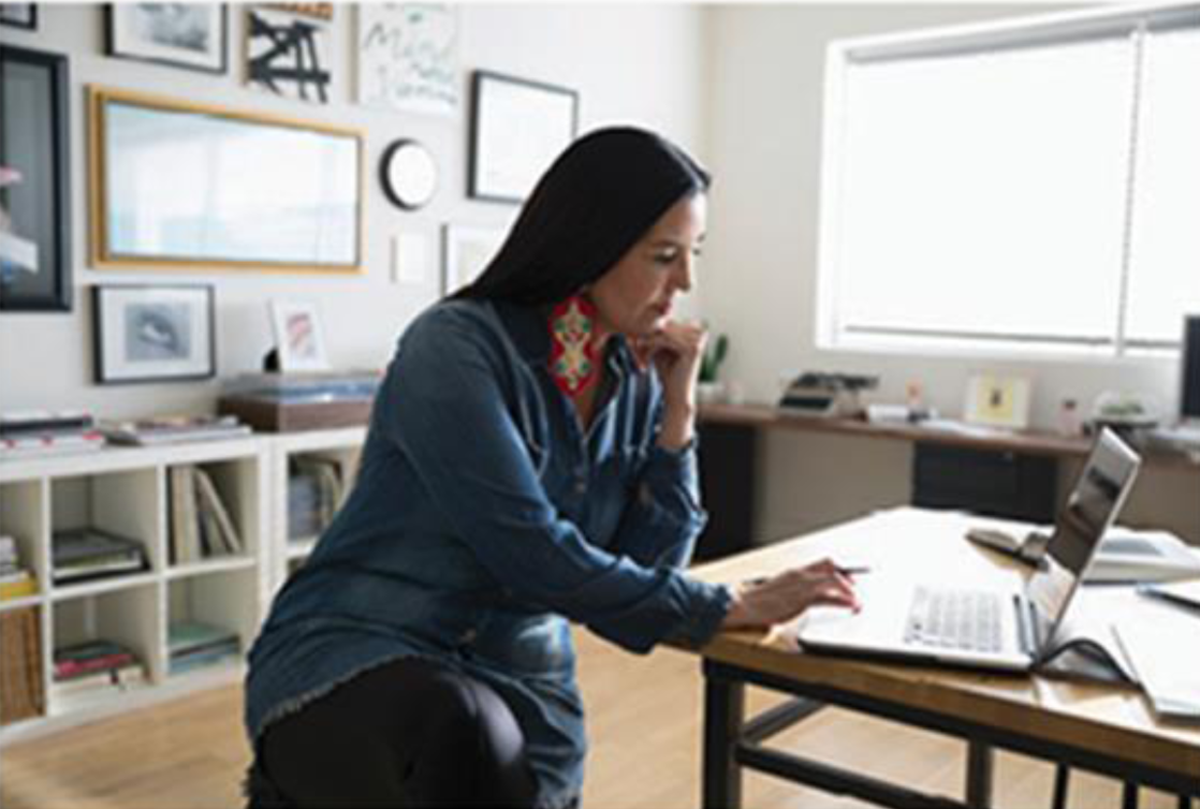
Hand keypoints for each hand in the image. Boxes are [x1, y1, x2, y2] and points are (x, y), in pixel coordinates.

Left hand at [631, 320, 706, 411]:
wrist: (676, 394)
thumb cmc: (668, 371)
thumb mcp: (660, 347)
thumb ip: (656, 332)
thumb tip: (642, 314)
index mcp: (696, 328)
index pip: (669, 321)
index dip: (651, 329)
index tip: (635, 337)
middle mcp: (700, 331)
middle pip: (666, 325)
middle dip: (648, 334)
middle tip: (632, 342)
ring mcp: (698, 339)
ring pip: (664, 332)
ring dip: (647, 339)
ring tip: (636, 346)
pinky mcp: (693, 348)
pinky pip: (665, 340)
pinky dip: (651, 345)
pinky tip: (642, 351)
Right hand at [720, 559, 859, 629]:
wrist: (747, 605)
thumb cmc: (761, 601)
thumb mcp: (782, 592)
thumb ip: (796, 592)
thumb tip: (807, 599)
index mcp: (796, 571)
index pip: (823, 563)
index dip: (839, 569)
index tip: (849, 578)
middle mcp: (801, 574)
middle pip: (831, 566)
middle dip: (847, 576)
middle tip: (855, 588)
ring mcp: (802, 584)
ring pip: (833, 579)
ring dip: (849, 589)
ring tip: (857, 599)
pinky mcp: (803, 597)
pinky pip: (829, 596)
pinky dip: (843, 600)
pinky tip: (850, 605)